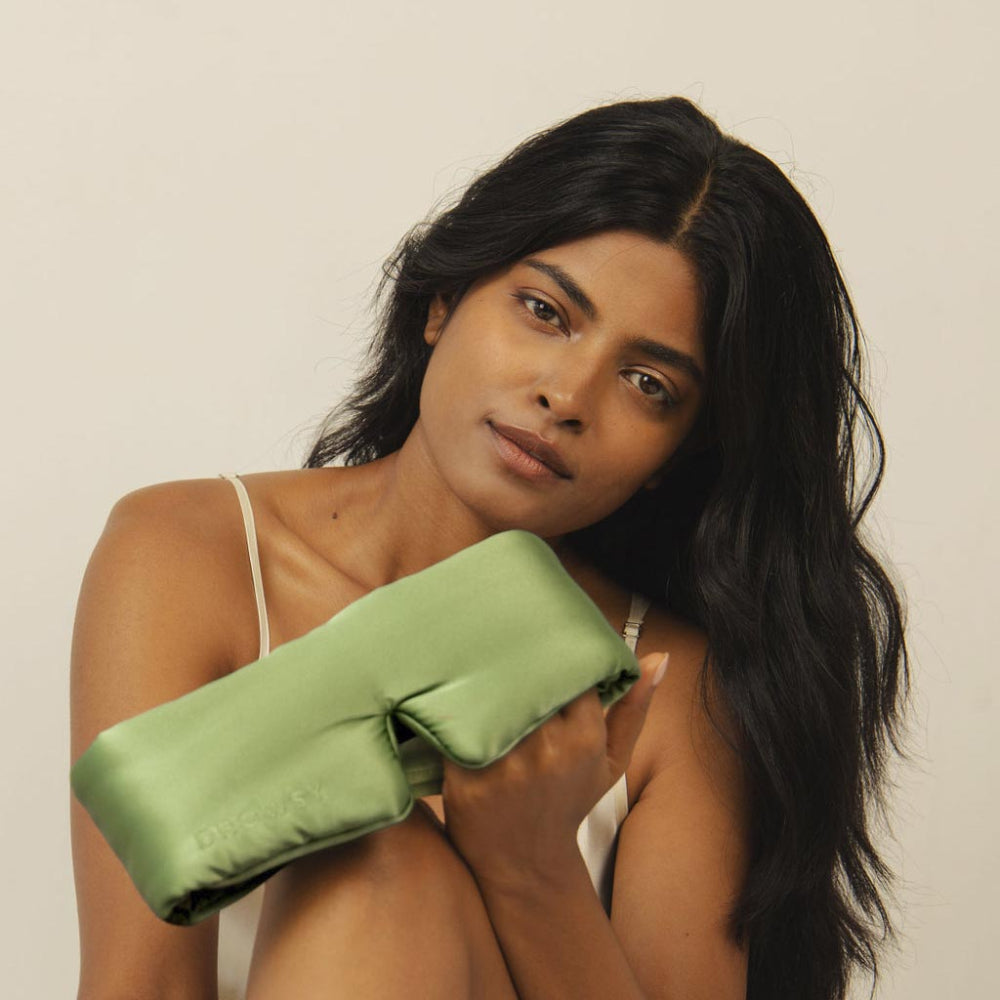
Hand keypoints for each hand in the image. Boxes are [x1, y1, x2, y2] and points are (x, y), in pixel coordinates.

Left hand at [440, 651, 668, 891]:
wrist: (525, 863)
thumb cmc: (568, 802)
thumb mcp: (611, 761)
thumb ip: (633, 710)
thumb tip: (659, 658)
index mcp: (584, 738)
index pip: (568, 671)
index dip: (553, 653)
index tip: (540, 640)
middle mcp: (547, 749)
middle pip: (528, 678)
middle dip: (517, 659)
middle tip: (504, 634)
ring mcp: (505, 766)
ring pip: (491, 697)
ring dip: (484, 678)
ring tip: (475, 656)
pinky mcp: (466, 779)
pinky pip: (457, 728)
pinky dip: (455, 711)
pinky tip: (451, 695)